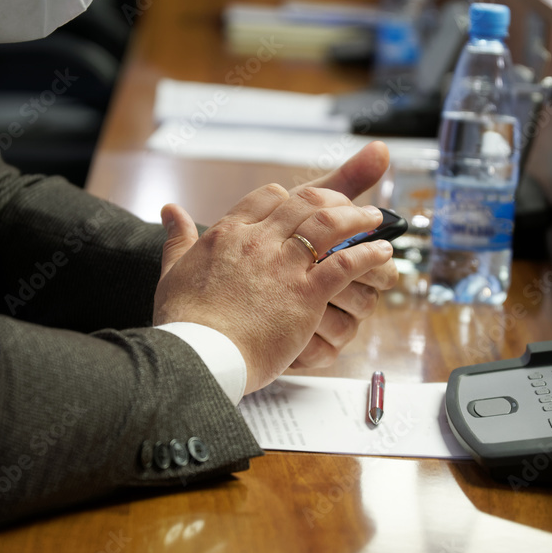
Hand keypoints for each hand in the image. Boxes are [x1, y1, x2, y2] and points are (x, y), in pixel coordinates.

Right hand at [154, 151, 393, 392]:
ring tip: (375, 219)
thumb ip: (177, 239)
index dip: (291, 196)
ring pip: (329, 224)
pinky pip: (346, 264)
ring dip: (357, 217)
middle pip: (304, 202)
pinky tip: (382, 252)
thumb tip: (169, 210)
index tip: (305, 202)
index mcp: (227, 234)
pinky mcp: (306, 295)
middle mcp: (258, 241)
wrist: (197, 356)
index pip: (267, 197)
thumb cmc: (184, 322)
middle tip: (351, 204)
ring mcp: (284, 266)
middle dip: (333, 199)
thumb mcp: (172, 271)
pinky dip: (368, 254)